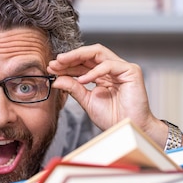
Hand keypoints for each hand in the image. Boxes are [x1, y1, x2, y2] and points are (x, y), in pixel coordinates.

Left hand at [47, 44, 167, 145]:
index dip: (67, 65)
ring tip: (62, 64)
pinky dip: (94, 72)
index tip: (51, 68)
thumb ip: (74, 89)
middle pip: (89, 54)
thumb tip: (57, 80)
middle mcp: (112, 69)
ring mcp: (122, 68)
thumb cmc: (112, 118)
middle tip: (54, 62)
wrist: (127, 129)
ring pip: (98, 53)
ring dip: (78, 57)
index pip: (83, 63)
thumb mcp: (87, 101)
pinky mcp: (131, 71)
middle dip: (70, 57)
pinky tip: (82, 80)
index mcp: (102, 75)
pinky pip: (109, 65)